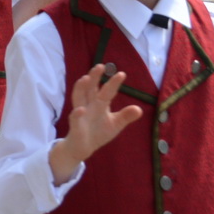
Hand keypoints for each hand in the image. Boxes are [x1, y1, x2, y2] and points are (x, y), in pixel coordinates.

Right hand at [50, 65, 143, 182]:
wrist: (83, 147)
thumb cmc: (99, 132)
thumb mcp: (115, 124)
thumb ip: (125, 116)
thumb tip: (139, 109)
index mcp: (99, 104)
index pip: (107, 91)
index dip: (113, 83)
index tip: (122, 74)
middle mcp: (89, 105)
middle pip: (90, 88)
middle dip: (94, 77)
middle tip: (100, 66)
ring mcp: (81, 114)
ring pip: (79, 98)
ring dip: (81, 88)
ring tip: (85, 78)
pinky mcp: (76, 125)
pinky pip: (75, 118)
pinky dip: (76, 114)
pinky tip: (80, 109)